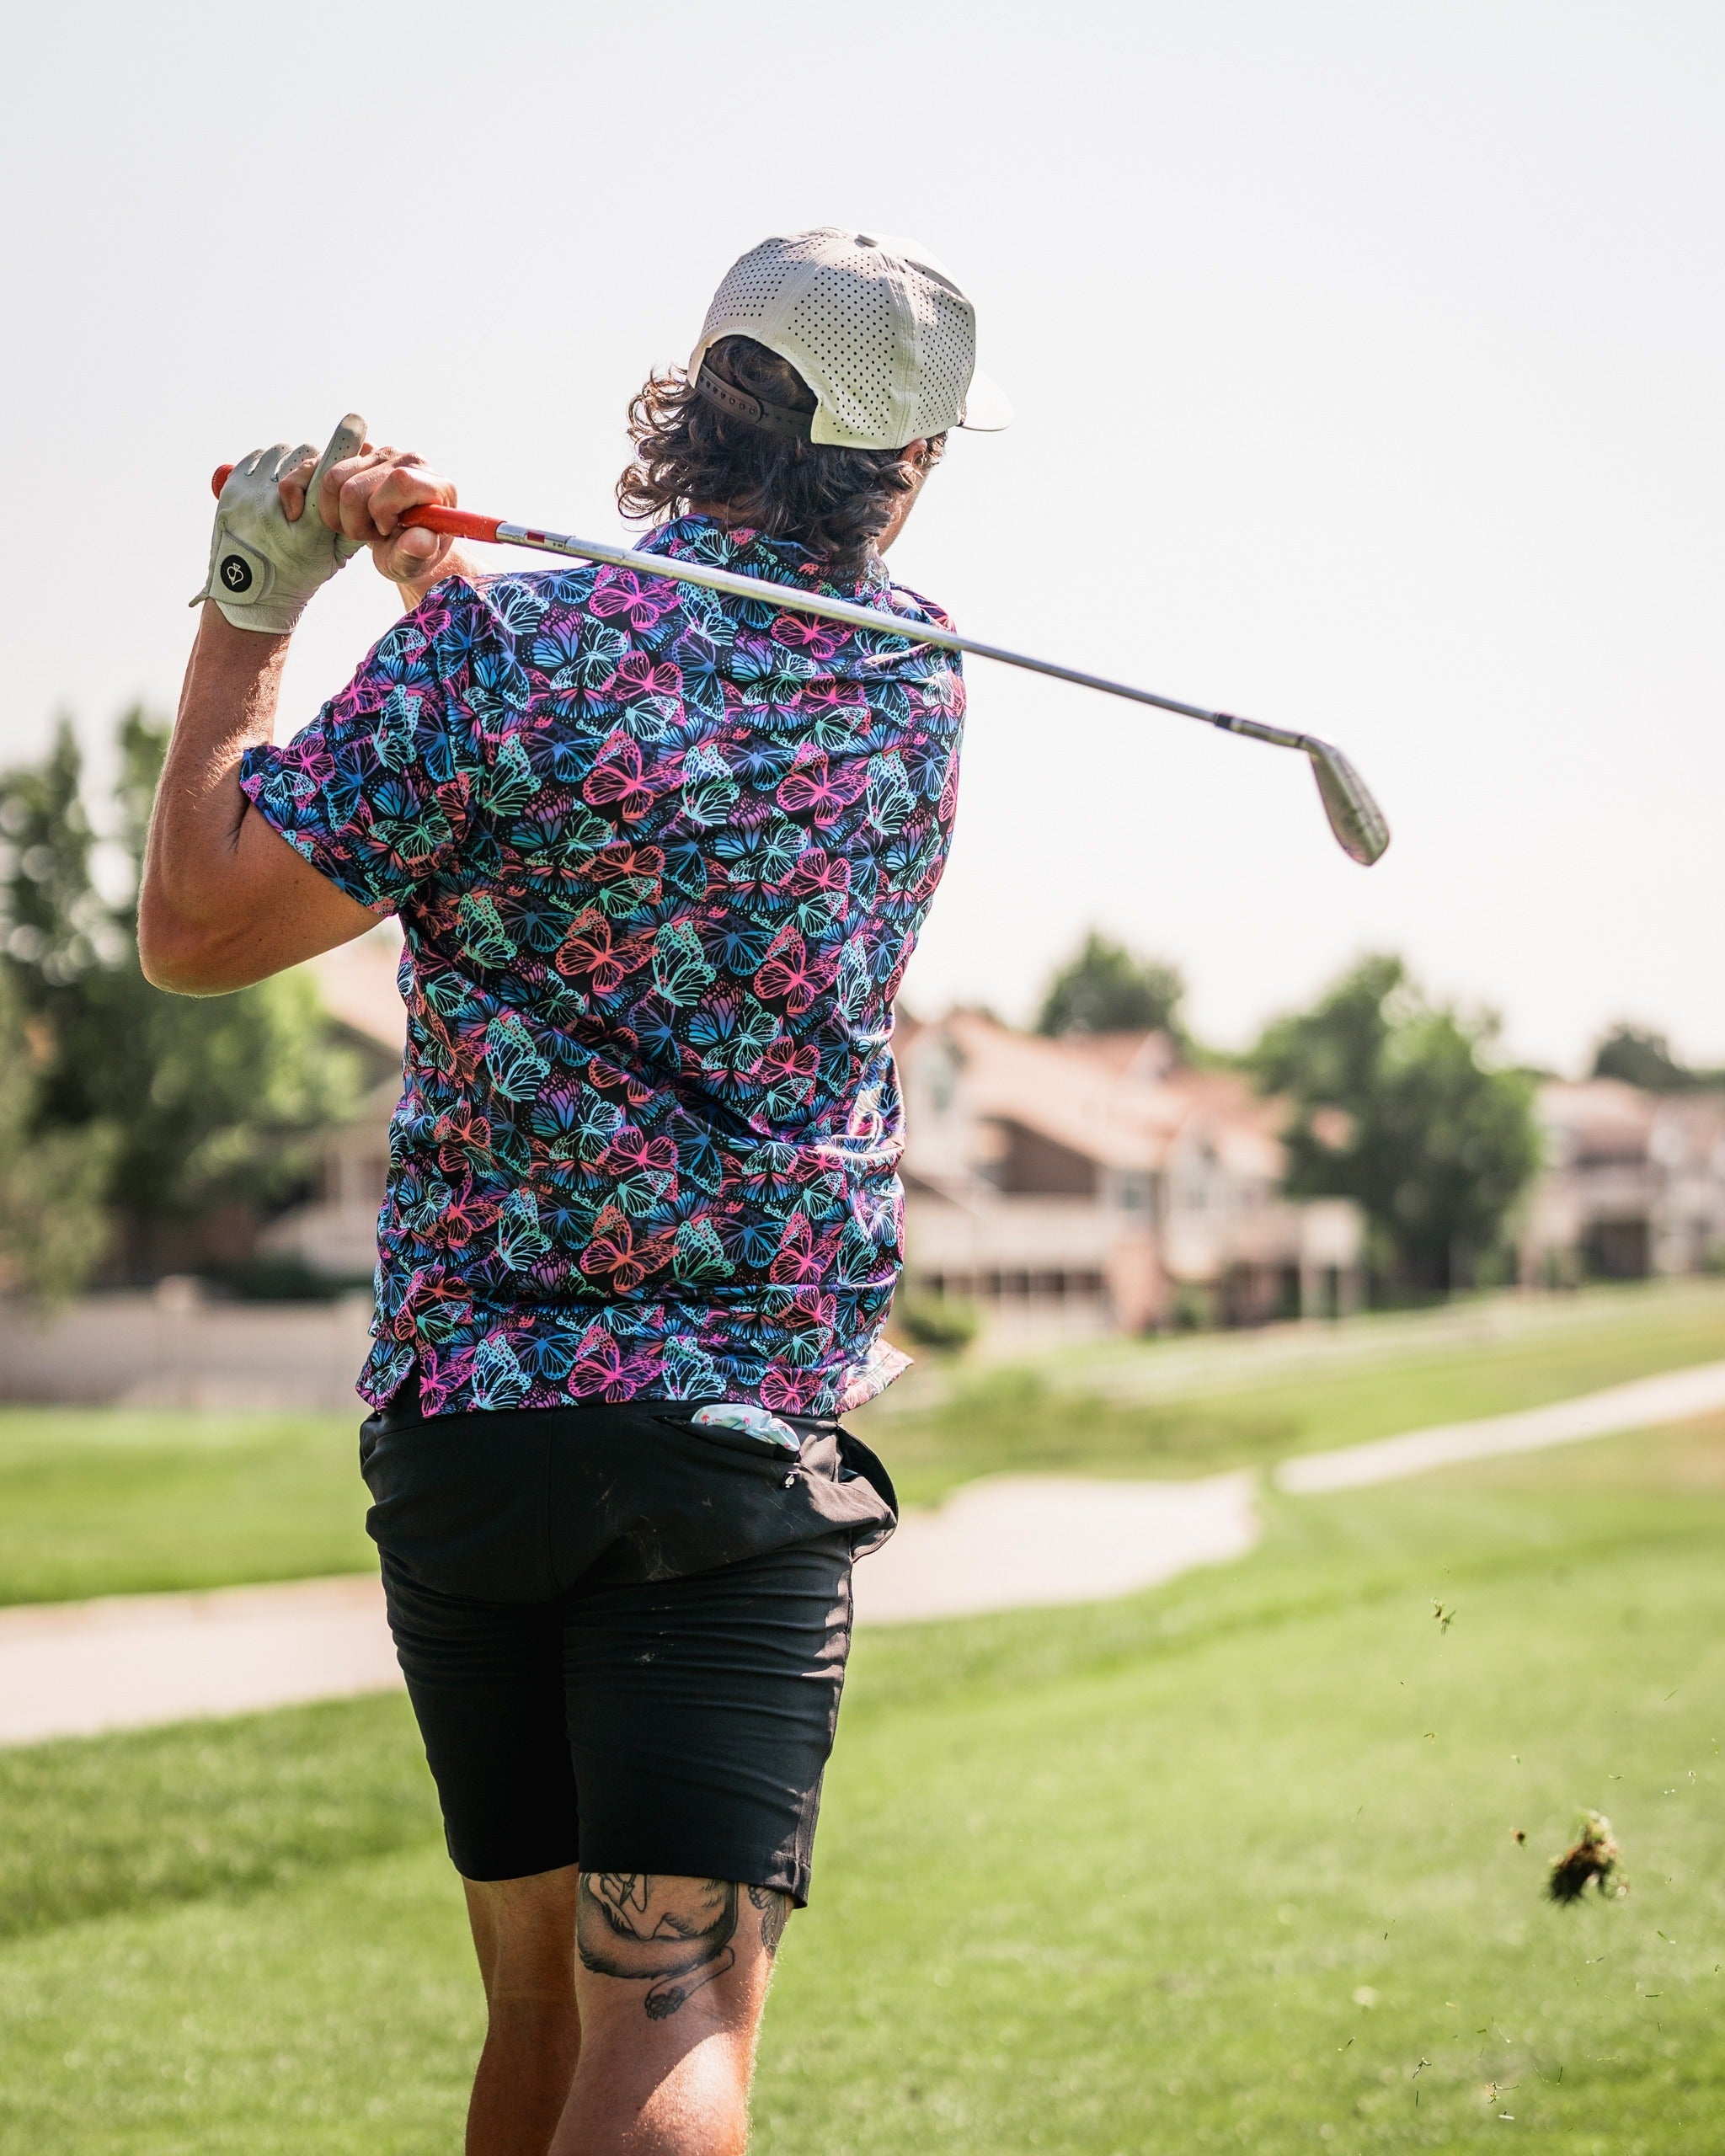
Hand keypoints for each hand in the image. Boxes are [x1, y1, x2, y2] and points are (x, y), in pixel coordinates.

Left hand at [192, 415, 366, 633]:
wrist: (247, 592)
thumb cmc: (300, 573)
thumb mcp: (335, 556)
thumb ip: (356, 522)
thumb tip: (374, 483)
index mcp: (308, 529)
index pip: (329, 474)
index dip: (343, 444)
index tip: (355, 421)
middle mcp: (276, 511)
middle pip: (308, 457)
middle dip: (317, 463)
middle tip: (318, 481)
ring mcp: (249, 498)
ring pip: (285, 453)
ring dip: (294, 463)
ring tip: (293, 489)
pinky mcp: (231, 489)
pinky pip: (260, 457)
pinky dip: (271, 465)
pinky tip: (272, 487)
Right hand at [277, 443, 459, 589]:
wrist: (402, 542)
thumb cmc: (412, 553)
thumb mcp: (415, 562)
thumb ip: (418, 553)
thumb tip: (422, 540)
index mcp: (435, 485)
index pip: (399, 482)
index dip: (383, 513)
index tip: (386, 531)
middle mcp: (408, 461)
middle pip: (356, 487)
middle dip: (354, 522)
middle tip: (371, 535)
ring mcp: (380, 453)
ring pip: (333, 479)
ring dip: (336, 514)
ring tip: (358, 527)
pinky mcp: (355, 455)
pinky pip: (315, 467)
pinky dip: (312, 498)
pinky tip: (328, 517)